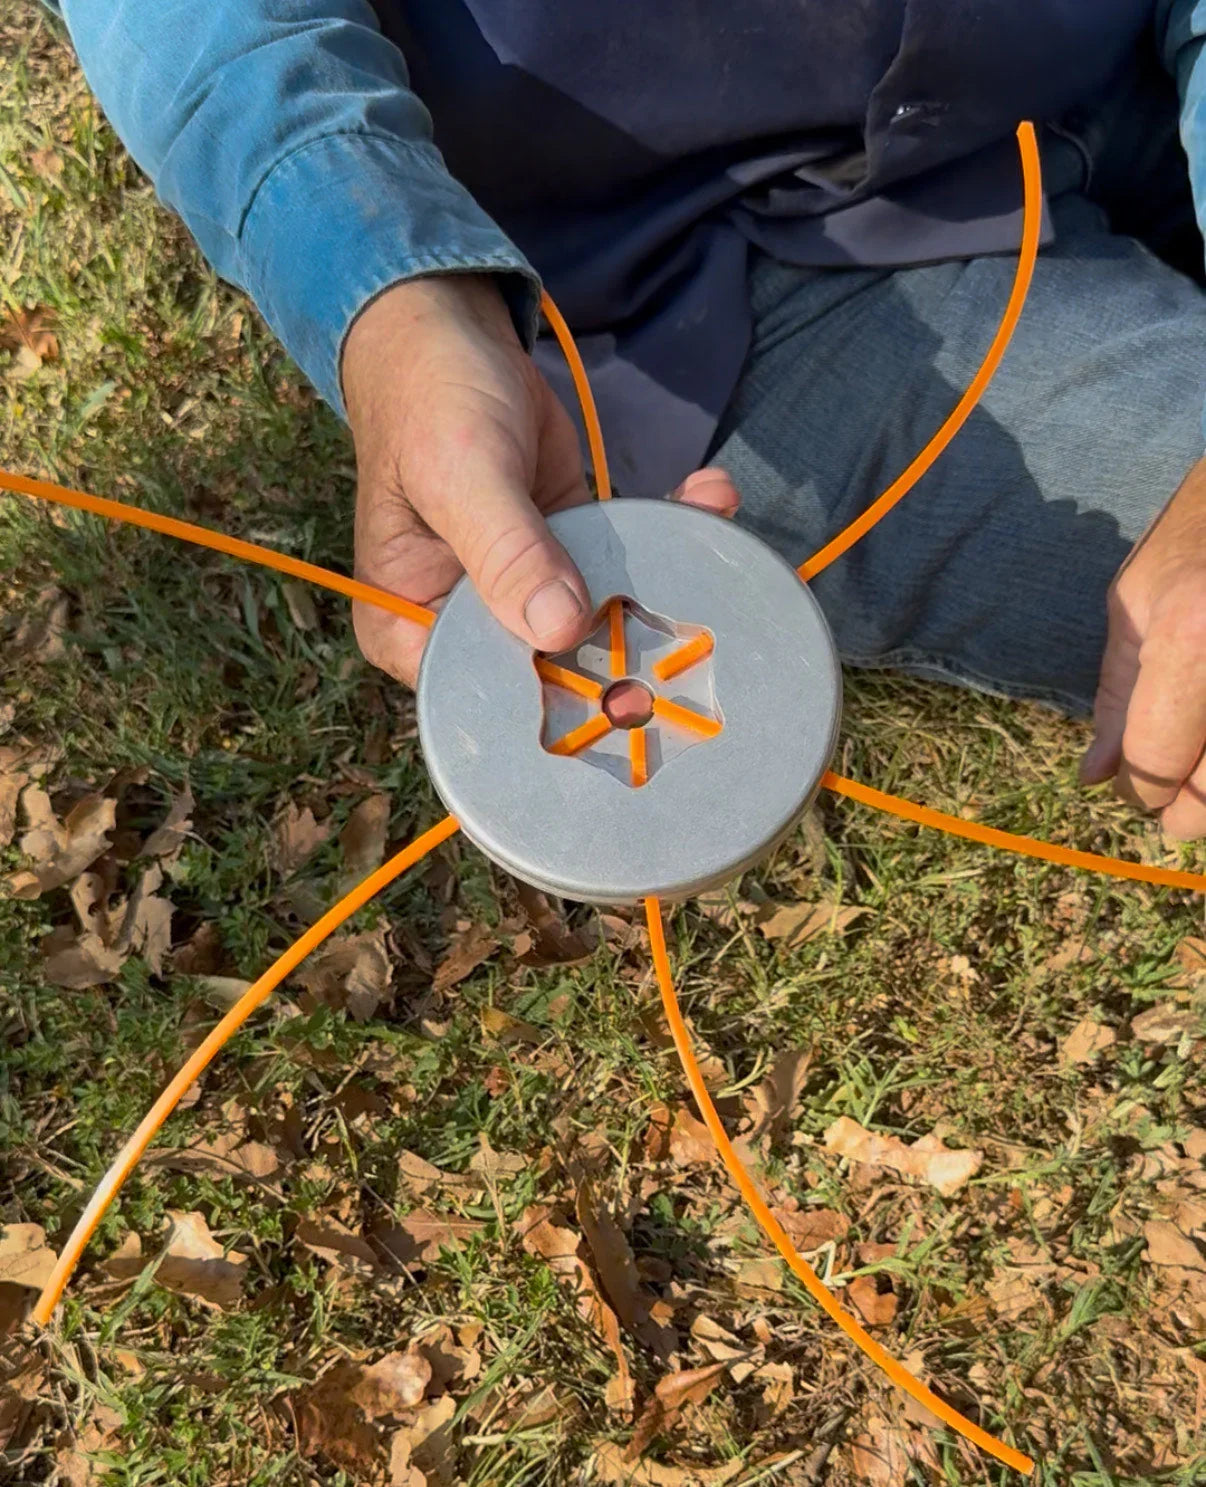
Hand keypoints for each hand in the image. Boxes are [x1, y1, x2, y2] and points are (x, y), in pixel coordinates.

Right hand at [342, 274, 739, 685]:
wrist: (445, 329)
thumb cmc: (427, 399)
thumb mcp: (461, 472)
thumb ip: (507, 551)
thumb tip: (559, 628)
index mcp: (408, 627)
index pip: (477, 691)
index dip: (547, 702)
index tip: (626, 687)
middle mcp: (463, 623)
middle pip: (547, 669)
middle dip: (626, 645)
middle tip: (696, 623)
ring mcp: (520, 591)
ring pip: (598, 616)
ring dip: (663, 578)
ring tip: (713, 524)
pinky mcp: (566, 552)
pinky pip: (619, 561)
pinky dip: (665, 530)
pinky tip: (705, 495)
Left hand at [1081, 455, 1205, 839]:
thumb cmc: (1204, 532)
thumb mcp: (1141, 598)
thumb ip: (1119, 695)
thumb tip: (1096, 778)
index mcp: (1191, 637)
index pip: (1156, 763)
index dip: (1138, 791)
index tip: (1133, 790)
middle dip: (1189, 813)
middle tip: (1173, 805)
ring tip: (1202, 784)